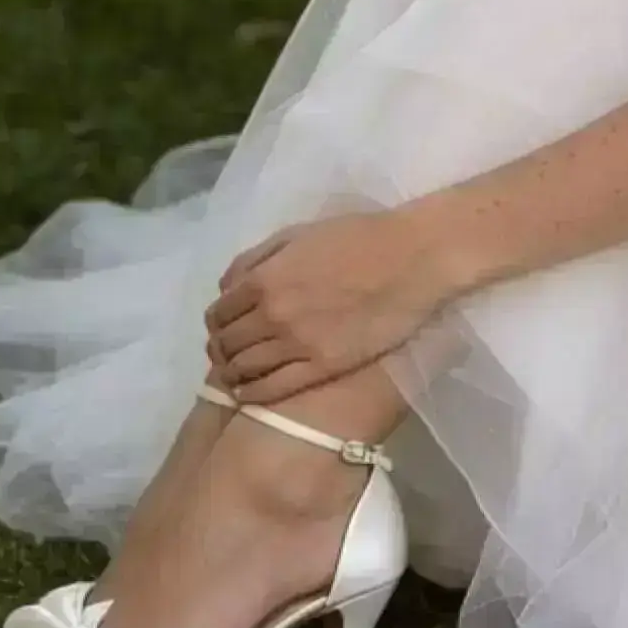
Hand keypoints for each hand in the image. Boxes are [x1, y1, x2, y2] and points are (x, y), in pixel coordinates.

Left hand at [204, 205, 457, 403]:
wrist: (412, 258)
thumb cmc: (359, 237)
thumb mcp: (300, 233)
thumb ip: (258, 257)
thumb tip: (228, 286)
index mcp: (265, 279)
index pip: (219, 313)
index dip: (216, 322)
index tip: (221, 328)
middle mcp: (272, 315)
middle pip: (227, 343)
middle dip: (220, 349)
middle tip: (225, 353)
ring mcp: (297, 344)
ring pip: (244, 368)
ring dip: (231, 373)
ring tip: (234, 376)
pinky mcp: (322, 366)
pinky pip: (273, 387)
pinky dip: (252, 393)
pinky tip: (248, 394)